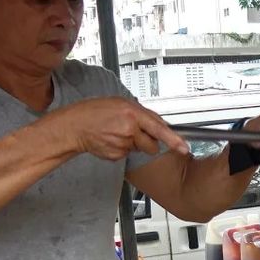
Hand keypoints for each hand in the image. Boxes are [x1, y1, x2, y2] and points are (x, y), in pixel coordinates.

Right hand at [46, 98, 188, 160]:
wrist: (75, 126)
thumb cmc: (94, 111)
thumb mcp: (121, 103)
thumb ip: (142, 114)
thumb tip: (159, 123)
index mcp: (132, 113)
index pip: (159, 128)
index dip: (174, 140)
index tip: (184, 148)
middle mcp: (129, 130)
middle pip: (152, 145)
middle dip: (149, 142)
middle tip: (133, 132)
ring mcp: (122, 144)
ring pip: (139, 149)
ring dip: (133, 143)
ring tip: (116, 133)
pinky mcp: (116, 156)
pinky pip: (127, 154)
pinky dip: (122, 148)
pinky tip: (111, 140)